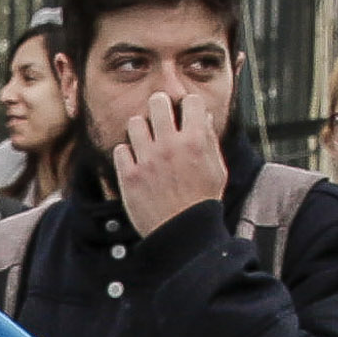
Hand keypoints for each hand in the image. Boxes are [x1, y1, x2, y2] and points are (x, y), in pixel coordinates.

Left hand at [106, 76, 224, 238]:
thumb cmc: (202, 201)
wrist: (183, 234)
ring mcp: (147, 160)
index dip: (188, 106)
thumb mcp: (217, 170)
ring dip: (140, 130)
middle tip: (160, 119)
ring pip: (134, 123)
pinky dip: (127, 155)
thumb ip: (209, 140)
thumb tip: (203, 116)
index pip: (191, 101)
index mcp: (195, 142)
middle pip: (157, 102)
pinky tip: (136, 163)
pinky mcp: (130, 176)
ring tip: (146, 143)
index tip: (185, 114)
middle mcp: (170, 146)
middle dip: (160, 107)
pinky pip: (120, 149)